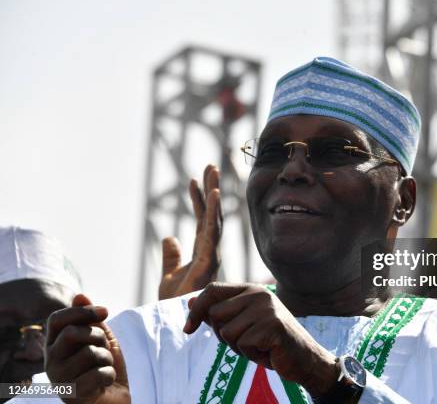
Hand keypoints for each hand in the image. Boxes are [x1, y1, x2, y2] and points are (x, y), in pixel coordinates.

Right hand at [45, 294, 129, 403]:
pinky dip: (110, 375)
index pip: (56, 319)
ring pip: (89, 353)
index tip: (105, 311)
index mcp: (54, 344)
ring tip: (104, 367)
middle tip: (104, 348)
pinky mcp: (72, 395)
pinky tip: (105, 382)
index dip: (82, 311)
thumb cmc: (103, 365)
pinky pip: (98, 373)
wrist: (113, 397)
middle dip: (97, 336)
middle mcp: (50, 361)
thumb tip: (79, 295)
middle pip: (72, 332)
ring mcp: (59, 379)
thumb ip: (91, 318)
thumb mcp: (100, 337)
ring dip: (107, 358)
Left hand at [158, 164, 222, 299]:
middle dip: (211, 190)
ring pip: (214, 218)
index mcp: (201, 252)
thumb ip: (171, 256)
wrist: (176, 323)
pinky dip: (214, 212)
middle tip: (210, 167)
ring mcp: (211, 255)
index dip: (198, 200)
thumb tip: (169, 238)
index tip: (192, 180)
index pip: (201, 220)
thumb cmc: (176, 304)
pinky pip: (212, 232)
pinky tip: (214, 194)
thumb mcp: (169, 275)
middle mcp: (209, 251)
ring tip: (212, 171)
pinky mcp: (209, 260)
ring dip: (214, 194)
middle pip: (211, 215)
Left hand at [183, 283, 338, 397]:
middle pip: (216, 314)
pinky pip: (242, 345)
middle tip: (246, 341)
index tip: (188, 330)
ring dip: (238, 348)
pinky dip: (251, 355)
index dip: (196, 310)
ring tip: (259, 346)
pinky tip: (267, 353)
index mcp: (251, 289)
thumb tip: (190, 301)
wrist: (304, 358)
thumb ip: (219, 312)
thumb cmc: (270, 342)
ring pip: (227, 333)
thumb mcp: (242, 324)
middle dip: (223, 336)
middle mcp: (258, 294)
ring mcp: (266, 308)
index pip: (212, 290)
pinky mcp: (272, 326)